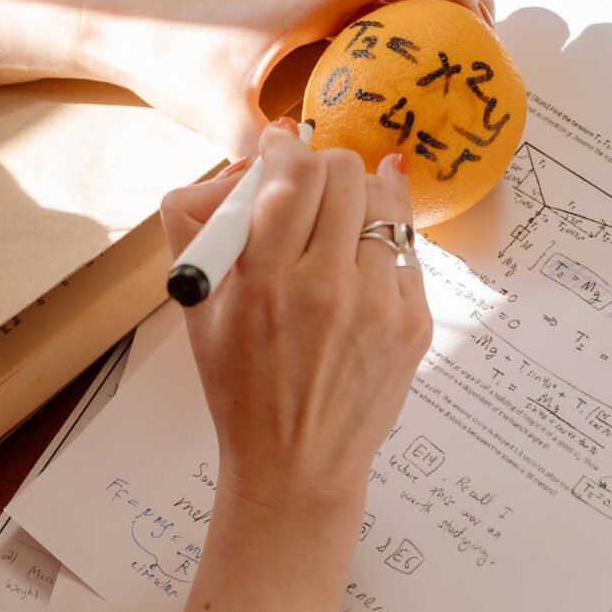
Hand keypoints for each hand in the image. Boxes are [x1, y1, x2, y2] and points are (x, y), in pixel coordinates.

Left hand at [100, 0, 492, 159]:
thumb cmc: (170, 57)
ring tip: (449, 49)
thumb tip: (319, 190)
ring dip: (422, 0)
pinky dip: (389, 14)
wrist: (126, 25)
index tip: (480, 19)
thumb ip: (273, 158)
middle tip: (480, 40)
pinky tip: (393, 61)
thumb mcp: (223, 117)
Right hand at [161, 118, 432, 506]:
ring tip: (336, 219)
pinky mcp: (414, 322)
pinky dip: (380, 237)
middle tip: (307, 185)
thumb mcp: (197, 308)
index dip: (286, 146)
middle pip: (344, 173)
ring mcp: (381, 307)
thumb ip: (202, 224)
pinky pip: (406, 244)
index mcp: (266, 284)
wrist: (296, 465)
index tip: (280, 146)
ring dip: (355, 195)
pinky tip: (359, 257)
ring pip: (384, 199)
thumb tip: (249, 164)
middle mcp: (328, 290)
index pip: (293, 174)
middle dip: (321, 165)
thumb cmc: (240, 386)